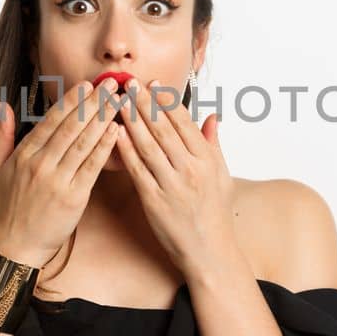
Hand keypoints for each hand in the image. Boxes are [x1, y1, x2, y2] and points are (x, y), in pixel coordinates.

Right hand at [0, 78, 122, 266]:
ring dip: (103, 119)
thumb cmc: (8, 207)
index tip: (86, 85)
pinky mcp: (74, 197)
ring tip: (118, 101)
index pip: (50, 121)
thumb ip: (2, 137)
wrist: (16, 245)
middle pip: (71, 127)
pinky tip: (116, 131)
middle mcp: (40, 165)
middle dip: (93, 103)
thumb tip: (4, 107)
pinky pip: (92, 167)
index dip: (70, 101)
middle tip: (111, 84)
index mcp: (23, 155)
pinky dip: (104, 147)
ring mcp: (57, 181)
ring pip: (83, 143)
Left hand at [113, 77, 236, 276]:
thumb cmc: (215, 213)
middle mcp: (190, 168)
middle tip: (128, 84)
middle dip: (143, 102)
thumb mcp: (222, 176)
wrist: (209, 252)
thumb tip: (212, 116)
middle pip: (163, 128)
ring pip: (148, 144)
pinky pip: (137, 169)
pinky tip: (114, 134)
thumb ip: (214, 144)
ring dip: (131, 120)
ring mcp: (172, 185)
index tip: (152, 83)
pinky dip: (125, 150)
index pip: (183, 121)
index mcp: (206, 159)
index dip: (165, 100)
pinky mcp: (154, 201)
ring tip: (117, 101)